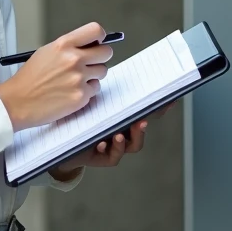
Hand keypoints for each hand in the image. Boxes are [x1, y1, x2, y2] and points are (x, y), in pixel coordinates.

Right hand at [0, 22, 112, 131]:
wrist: (18, 101)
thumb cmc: (29, 78)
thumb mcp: (46, 52)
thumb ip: (69, 47)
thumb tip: (89, 47)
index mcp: (63, 45)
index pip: (95, 31)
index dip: (100, 37)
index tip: (98, 42)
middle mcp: (73, 59)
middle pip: (106, 52)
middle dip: (100, 57)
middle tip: (90, 63)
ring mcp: (79, 78)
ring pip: (102, 72)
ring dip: (93, 76)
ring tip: (75, 80)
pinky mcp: (81, 96)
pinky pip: (95, 90)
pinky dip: (86, 92)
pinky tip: (71, 92)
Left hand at [48, 100, 177, 176]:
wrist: (61, 140)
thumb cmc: (79, 117)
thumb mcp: (93, 102)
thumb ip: (106, 93)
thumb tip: (116, 72)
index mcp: (124, 117)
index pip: (146, 111)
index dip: (160, 107)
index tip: (170, 100)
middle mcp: (125, 132)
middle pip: (143, 129)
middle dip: (145, 125)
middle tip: (142, 120)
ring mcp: (117, 146)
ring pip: (133, 145)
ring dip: (129, 139)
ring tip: (118, 134)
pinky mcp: (105, 158)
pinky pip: (112, 156)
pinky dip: (109, 148)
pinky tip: (101, 142)